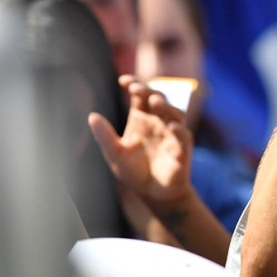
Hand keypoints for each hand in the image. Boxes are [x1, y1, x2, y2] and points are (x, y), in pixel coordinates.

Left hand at [88, 76, 192, 204]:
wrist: (152, 195)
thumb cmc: (134, 172)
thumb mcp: (115, 154)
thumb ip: (105, 136)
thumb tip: (92, 116)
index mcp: (142, 119)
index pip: (140, 97)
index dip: (134, 85)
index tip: (124, 81)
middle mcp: (158, 123)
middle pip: (158, 100)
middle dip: (150, 92)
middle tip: (137, 89)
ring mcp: (172, 134)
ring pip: (174, 114)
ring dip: (167, 106)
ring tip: (155, 102)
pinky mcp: (182, 149)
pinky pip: (184, 137)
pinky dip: (179, 131)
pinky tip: (172, 128)